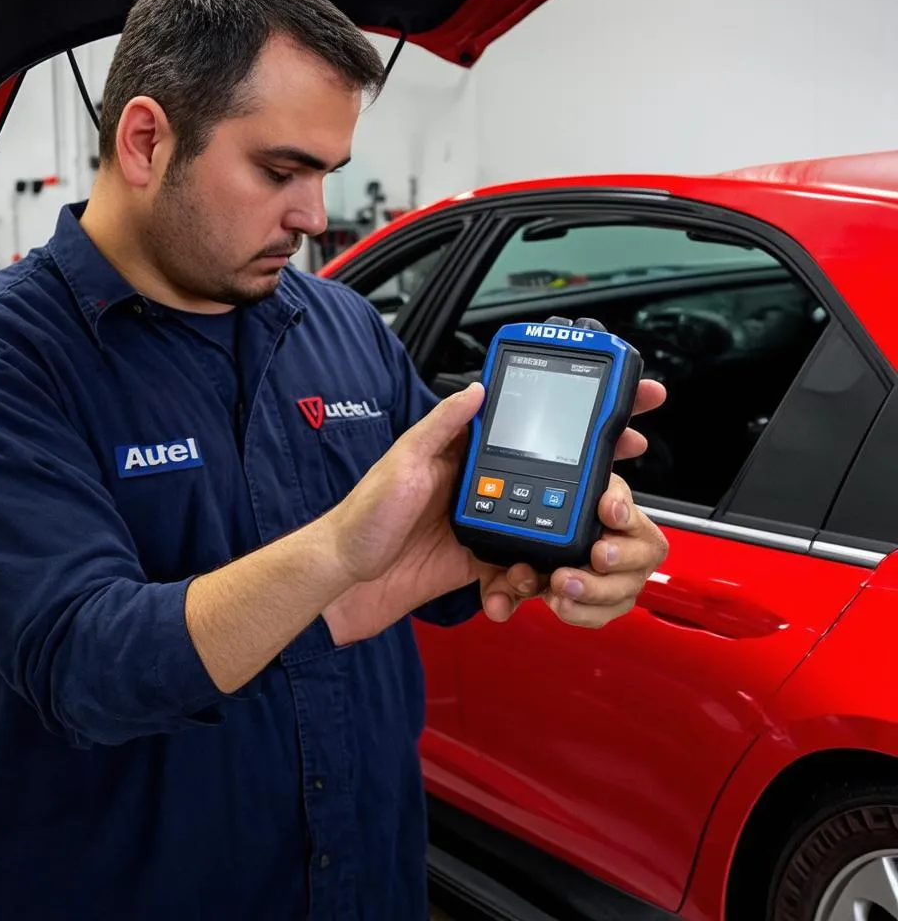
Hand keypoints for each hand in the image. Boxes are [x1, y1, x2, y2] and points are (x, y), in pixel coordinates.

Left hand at [321, 378, 666, 642]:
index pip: (526, 423)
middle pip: (548, 472)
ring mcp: (483, 521)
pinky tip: (520, 584)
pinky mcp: (480, 558)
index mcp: (461, 453)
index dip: (571, 411)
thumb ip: (441, 427)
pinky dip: (529, 576)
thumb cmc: (362, 517)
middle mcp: (478, 484)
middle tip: (626, 466)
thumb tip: (475, 388)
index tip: (618, 402)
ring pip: (543, 521)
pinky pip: (520, 565)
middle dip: (590, 471)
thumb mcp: (404, 462)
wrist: (346, 578)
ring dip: (562, 535)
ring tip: (577, 543)